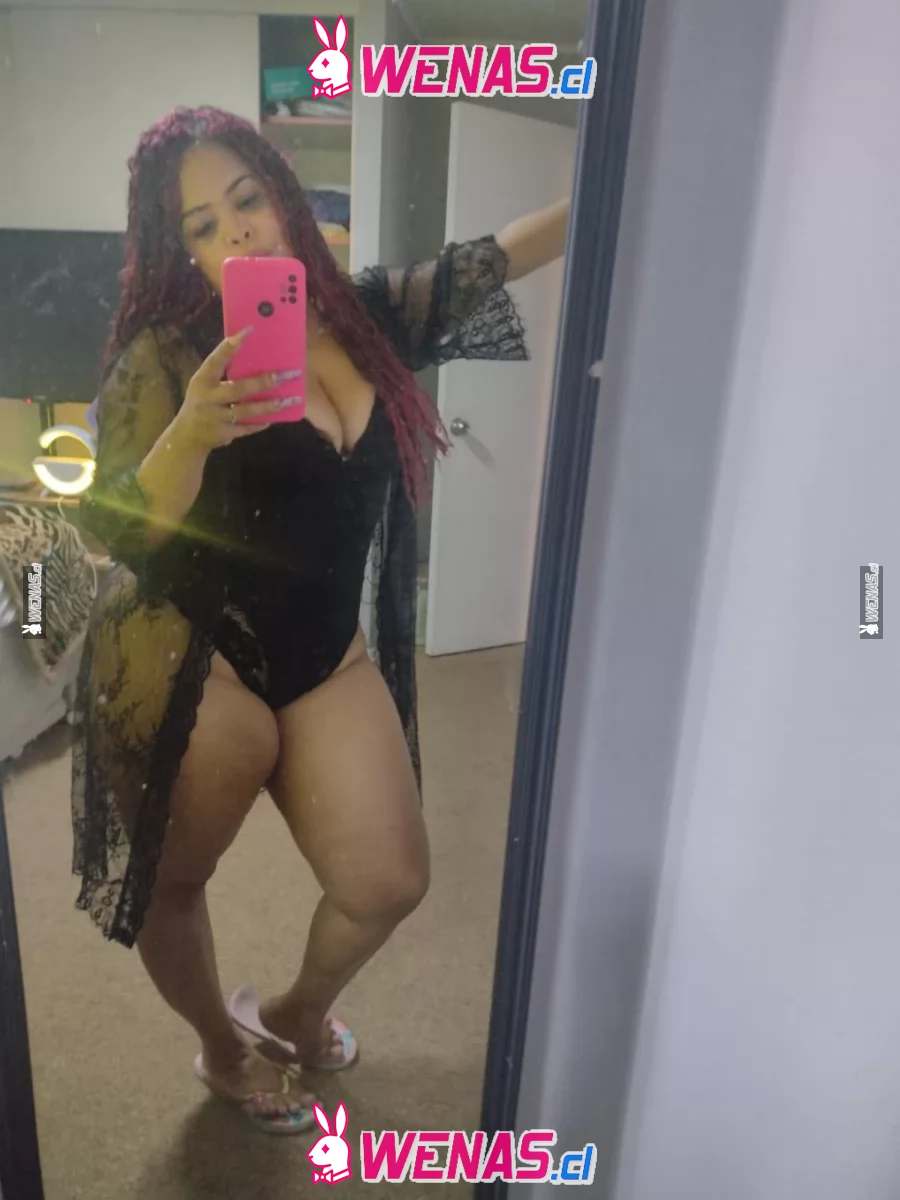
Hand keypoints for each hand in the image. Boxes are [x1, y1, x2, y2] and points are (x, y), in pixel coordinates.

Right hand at [172, 327, 301, 451]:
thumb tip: (251, 354)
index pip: (217, 359)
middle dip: (265, 381)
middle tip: (287, 375)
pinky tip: (275, 418)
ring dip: (270, 405)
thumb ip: (222, 372)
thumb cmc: (200, 403)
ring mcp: (217, 417)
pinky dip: (260, 423)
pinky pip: (247, 427)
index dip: (231, 346)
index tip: (248, 331)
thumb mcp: (204, 385)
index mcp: (202, 380)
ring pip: (247, 410)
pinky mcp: (225, 434)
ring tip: (290, 399)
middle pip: (239, 388)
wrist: (187, 436)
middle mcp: (208, 398)